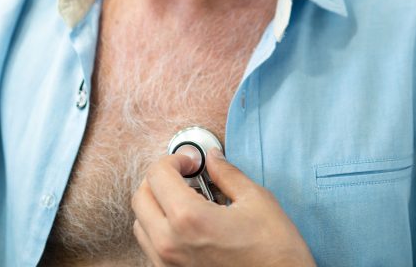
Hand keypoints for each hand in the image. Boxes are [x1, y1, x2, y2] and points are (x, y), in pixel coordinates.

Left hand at [131, 148, 315, 266]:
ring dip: (157, 205)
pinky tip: (188, 225)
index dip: (174, 159)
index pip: (158, 175)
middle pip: (140, 197)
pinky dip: (161, 228)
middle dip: (160, 179)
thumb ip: (227, 174)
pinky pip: (151, 247)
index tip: (192, 161)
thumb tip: (212, 158)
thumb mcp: (256, 200)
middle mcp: (170, 245)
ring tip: (187, 200)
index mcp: (189, 220)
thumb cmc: (274, 251)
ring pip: (140, 224)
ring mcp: (168, 265)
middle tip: (186, 174)